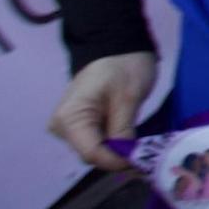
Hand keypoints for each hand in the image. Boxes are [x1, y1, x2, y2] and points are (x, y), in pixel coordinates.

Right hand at [49, 52, 156, 170]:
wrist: (118, 46)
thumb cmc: (124, 66)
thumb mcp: (128, 97)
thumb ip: (123, 130)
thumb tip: (127, 160)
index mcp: (69, 118)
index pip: (91, 153)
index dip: (116, 161)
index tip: (142, 160)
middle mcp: (62, 127)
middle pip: (92, 155)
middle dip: (118, 157)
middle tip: (146, 155)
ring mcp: (70, 127)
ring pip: (96, 151)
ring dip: (117, 152)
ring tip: (142, 148)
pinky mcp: (81, 126)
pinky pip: (97, 142)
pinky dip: (114, 144)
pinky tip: (131, 141)